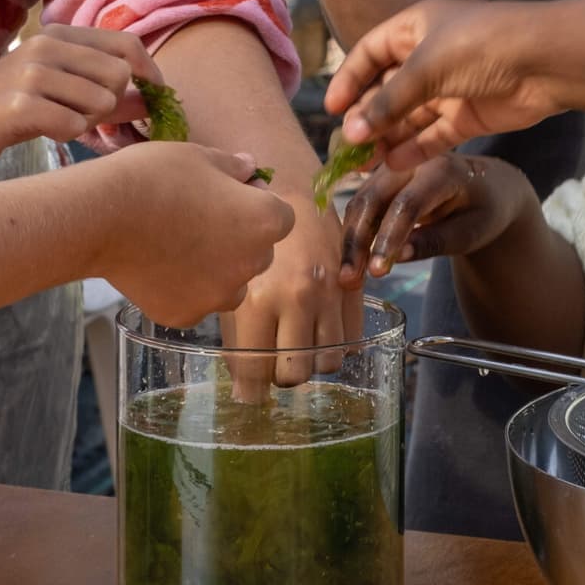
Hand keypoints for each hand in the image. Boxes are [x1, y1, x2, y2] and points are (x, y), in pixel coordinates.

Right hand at [0, 28, 162, 180]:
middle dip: (113, 105)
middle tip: (86, 118)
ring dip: (89, 122)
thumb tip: (155, 98)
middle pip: (120, 75)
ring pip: (102, 101)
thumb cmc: (9, 112)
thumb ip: (105, 90)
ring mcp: (30, 72)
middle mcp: (45, 44)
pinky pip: (73, 124)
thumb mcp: (58, 90)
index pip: (127, 43)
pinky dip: (67, 134)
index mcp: (58, 34)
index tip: (154, 98)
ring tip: (60, 123)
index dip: (149, 73)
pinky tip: (46, 132)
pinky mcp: (19, 104)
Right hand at [94, 143, 297, 327]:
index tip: (228, 195)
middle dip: (239, 238)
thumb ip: (233, 166)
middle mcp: (251, 265)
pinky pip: (195, 301)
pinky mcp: (185, 315)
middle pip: (258, 253)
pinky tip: (156, 267)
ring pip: (230, 283)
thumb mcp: (200, 155)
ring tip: (177, 246)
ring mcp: (218, 295)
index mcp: (265, 222)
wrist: (102, 216)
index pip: (281, 217)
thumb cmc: (156, 176)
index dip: (256, 204)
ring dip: (216, 268)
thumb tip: (251, 169)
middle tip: (199, 219)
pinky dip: (183, 288)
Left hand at [220, 195, 357, 397]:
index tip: (249, 392)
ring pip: (326, 363)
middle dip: (280, 377)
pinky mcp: (351, 289)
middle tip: (270, 366)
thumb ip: (237, 332)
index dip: (251, 391)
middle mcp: (296, 300)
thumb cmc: (248, 236)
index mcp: (257, 301)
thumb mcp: (233, 282)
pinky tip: (316, 333)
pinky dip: (334, 346)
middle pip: (293, 375)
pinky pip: (349, 341)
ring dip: (310, 363)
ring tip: (294, 349)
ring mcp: (328, 295)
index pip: (256, 373)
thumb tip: (245, 381)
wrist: (291, 191)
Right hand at [327, 0, 584, 170]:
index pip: (369, 53)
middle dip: (367, 117)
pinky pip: (434, 135)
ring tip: (366, 165)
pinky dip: (416, 149)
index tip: (332, 110)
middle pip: (388, 89)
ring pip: (410, 117)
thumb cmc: (480, 46)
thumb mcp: (425, 68)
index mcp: (415, 28)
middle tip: (348, 148)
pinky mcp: (468, 115)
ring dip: (388, 138)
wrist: (545, 61)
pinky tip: (396, 165)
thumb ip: (387, 102)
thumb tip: (351, 132)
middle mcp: (430, 56)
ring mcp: (450, 87)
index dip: (349, 80)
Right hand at [338, 157, 533, 285]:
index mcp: (441, 170)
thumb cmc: (485, 211)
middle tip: (349, 280)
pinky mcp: (382, 177)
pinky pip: (361, 203)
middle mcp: (411, 160)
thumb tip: (398, 257)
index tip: (377, 272)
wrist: (489, 186)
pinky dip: (353, 231)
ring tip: (347, 277)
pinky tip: (351, 260)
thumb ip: (436, 241)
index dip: (388, 238)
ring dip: (350, 239)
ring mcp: (393, 165)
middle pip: (372, 198)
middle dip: (357, 241)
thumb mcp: (471, 231)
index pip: (407, 204)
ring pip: (360, 201)